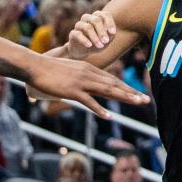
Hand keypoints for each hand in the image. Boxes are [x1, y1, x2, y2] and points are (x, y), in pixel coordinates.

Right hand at [24, 58, 147, 117]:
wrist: (35, 66)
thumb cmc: (50, 69)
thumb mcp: (70, 71)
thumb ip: (79, 78)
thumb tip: (83, 87)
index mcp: (89, 69)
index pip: (112, 80)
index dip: (126, 88)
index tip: (138, 93)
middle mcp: (89, 74)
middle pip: (114, 85)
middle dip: (131, 93)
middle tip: (146, 99)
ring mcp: (81, 82)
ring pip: (107, 90)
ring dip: (124, 97)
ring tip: (137, 103)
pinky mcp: (72, 90)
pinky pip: (89, 101)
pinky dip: (100, 109)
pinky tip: (109, 116)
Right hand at [68, 10, 118, 58]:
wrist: (84, 51)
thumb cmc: (98, 42)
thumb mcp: (107, 40)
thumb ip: (110, 35)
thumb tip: (111, 32)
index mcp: (98, 17)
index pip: (105, 14)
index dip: (110, 23)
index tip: (113, 33)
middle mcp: (88, 18)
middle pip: (96, 20)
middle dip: (102, 31)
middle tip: (106, 41)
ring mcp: (79, 25)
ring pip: (87, 27)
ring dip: (95, 37)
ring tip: (100, 46)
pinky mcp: (73, 33)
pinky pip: (77, 34)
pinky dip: (84, 40)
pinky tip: (89, 45)